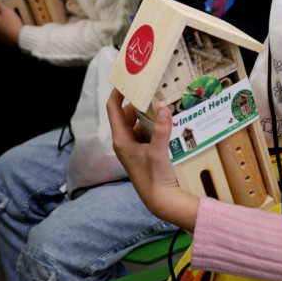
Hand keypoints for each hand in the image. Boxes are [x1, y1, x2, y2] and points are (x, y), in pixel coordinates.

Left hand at [0, 0, 24, 45]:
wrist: (19, 37)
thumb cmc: (12, 22)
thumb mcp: (6, 10)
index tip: (6, 4)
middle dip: (0, 12)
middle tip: (9, 11)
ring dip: (2, 19)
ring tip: (10, 18)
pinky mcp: (1, 37)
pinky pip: (1, 29)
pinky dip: (4, 26)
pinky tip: (10, 26)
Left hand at [107, 90, 199, 230]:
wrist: (161, 201)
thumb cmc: (154, 178)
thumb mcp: (158, 152)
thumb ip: (160, 130)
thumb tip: (164, 108)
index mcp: (121, 139)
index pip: (113, 108)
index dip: (117, 92)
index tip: (127, 79)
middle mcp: (125, 142)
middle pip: (127, 113)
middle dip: (138, 101)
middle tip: (150, 88)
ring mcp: (134, 147)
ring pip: (138, 122)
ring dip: (148, 113)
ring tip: (161, 100)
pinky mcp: (145, 152)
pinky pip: (146, 132)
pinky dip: (154, 125)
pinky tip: (168, 121)